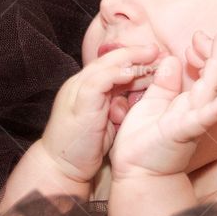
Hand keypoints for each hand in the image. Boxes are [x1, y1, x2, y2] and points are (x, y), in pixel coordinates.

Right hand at [39, 44, 159, 182]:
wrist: (60, 166)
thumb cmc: (83, 148)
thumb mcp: (106, 121)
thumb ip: (117, 106)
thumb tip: (135, 97)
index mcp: (86, 88)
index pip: (110, 65)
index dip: (132, 59)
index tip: (155, 58)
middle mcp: (80, 84)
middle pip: (109, 59)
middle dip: (134, 52)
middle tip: (157, 49)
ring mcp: (77, 91)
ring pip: (104, 65)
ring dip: (129, 58)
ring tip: (151, 53)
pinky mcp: (78, 102)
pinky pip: (98, 81)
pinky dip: (117, 74)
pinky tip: (133, 72)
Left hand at [109, 30, 216, 178]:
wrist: (135, 172)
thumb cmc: (144, 141)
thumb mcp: (153, 103)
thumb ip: (165, 84)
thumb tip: (171, 60)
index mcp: (189, 103)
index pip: (207, 73)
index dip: (206, 53)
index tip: (198, 38)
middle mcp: (196, 110)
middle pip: (216, 79)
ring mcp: (191, 122)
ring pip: (211, 92)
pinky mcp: (181, 134)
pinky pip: (201, 120)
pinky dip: (215, 110)